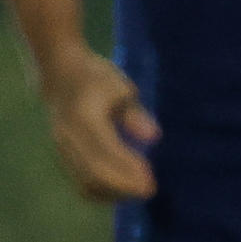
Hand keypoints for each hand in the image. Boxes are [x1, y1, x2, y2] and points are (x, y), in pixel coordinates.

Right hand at [40, 43, 157, 200]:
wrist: (60, 76)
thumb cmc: (96, 78)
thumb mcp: (121, 88)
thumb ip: (135, 115)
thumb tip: (154, 137)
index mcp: (84, 118)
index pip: (106, 149)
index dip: (127, 166)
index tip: (149, 177)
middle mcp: (69, 138)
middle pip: (94, 172)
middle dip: (123, 185)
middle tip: (150, 190)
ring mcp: (62, 149)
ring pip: (85, 181)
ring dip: (113, 192)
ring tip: (139, 190)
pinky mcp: (62, 157)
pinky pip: (78, 181)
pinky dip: (100, 191)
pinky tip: (120, 191)